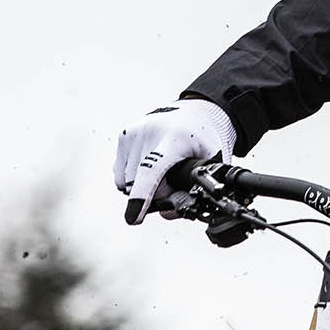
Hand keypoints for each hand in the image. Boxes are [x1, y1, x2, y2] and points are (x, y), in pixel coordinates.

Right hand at [114, 98, 237, 222]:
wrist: (194, 112)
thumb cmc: (203, 140)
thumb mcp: (209, 165)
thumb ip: (192, 192)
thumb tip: (166, 212)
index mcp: (175, 138)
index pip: (152, 169)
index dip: (143, 196)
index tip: (134, 218)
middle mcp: (150, 132)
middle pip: (139, 183)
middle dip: (154, 193)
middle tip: (173, 183)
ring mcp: (134, 133)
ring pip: (126, 182)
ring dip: (141, 187)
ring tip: (163, 172)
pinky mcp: (124, 135)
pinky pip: (120, 173)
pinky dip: (132, 179)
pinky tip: (149, 167)